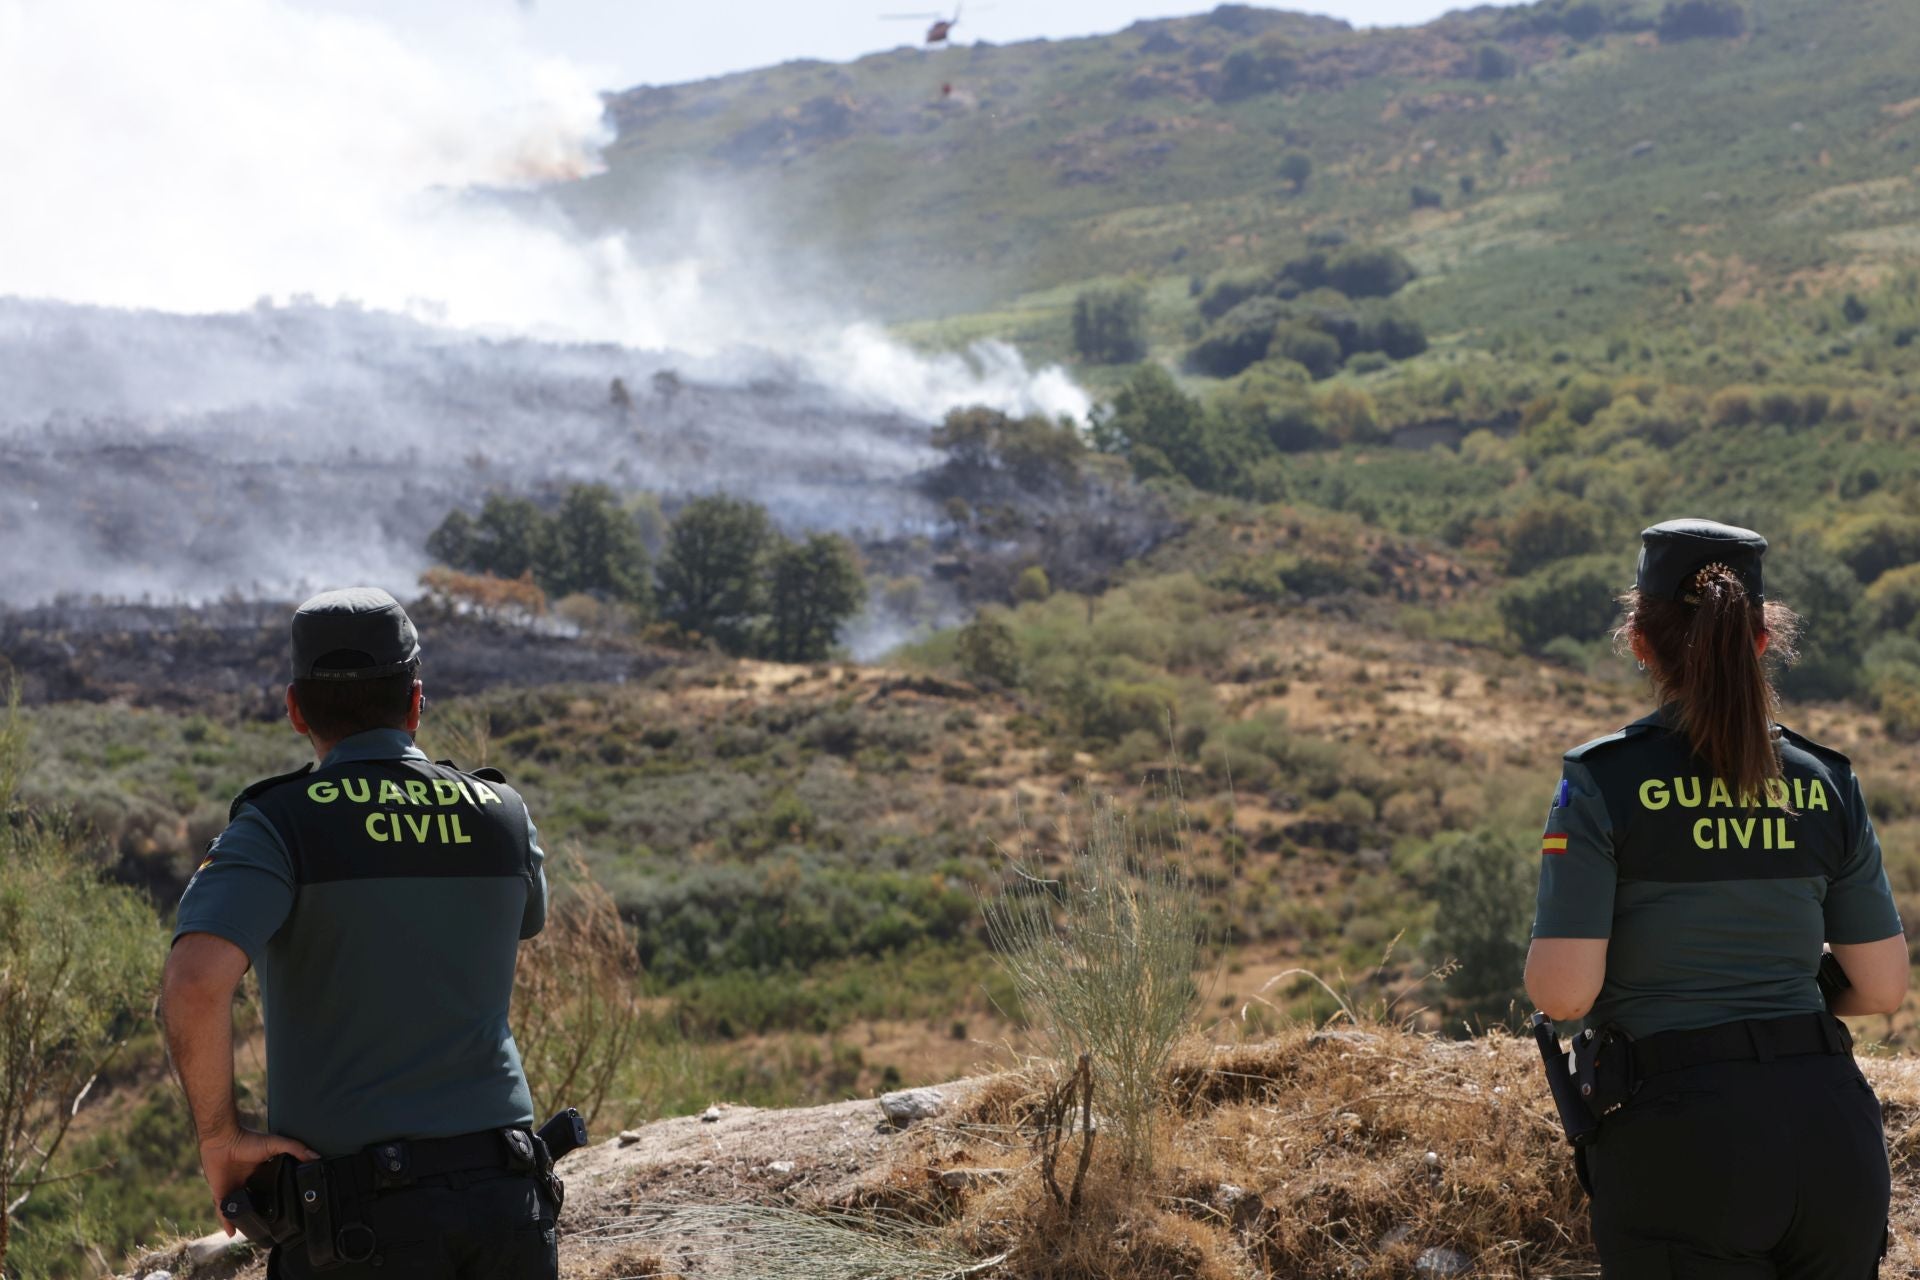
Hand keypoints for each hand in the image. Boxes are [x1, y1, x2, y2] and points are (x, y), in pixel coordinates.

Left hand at [199, 1128, 321, 1235]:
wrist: (223, 1141)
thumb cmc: (248, 1140)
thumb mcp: (276, 1144)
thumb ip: (296, 1149)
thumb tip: (316, 1157)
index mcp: (261, 1172)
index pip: (271, 1187)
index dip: (279, 1196)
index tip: (289, 1207)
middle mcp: (248, 1182)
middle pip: (256, 1200)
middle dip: (261, 1212)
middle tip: (272, 1225)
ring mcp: (234, 1188)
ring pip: (241, 1209)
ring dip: (245, 1219)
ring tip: (255, 1232)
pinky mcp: (221, 1194)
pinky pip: (224, 1211)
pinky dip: (228, 1222)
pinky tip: (232, 1233)